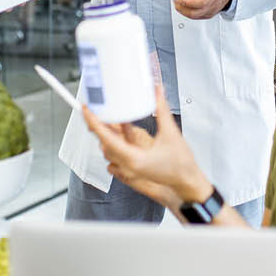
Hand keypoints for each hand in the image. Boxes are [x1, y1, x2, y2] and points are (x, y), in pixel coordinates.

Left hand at [83, 82, 210, 210]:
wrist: (188, 183)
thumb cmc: (182, 166)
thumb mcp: (171, 134)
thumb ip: (162, 111)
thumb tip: (157, 93)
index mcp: (134, 159)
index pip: (106, 138)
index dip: (94, 123)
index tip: (87, 111)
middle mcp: (129, 165)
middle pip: (105, 144)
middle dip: (100, 126)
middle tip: (99, 110)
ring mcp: (130, 169)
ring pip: (110, 150)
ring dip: (109, 134)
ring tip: (112, 119)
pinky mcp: (133, 168)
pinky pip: (117, 155)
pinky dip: (116, 142)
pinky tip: (123, 132)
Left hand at [174, 0, 232, 18]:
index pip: (202, 2)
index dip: (189, 2)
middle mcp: (214, 5)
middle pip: (196, 12)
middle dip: (182, 8)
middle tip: (175, 0)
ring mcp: (211, 11)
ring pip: (195, 16)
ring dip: (184, 11)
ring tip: (177, 2)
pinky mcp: (208, 14)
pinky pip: (196, 16)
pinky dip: (188, 13)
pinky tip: (183, 6)